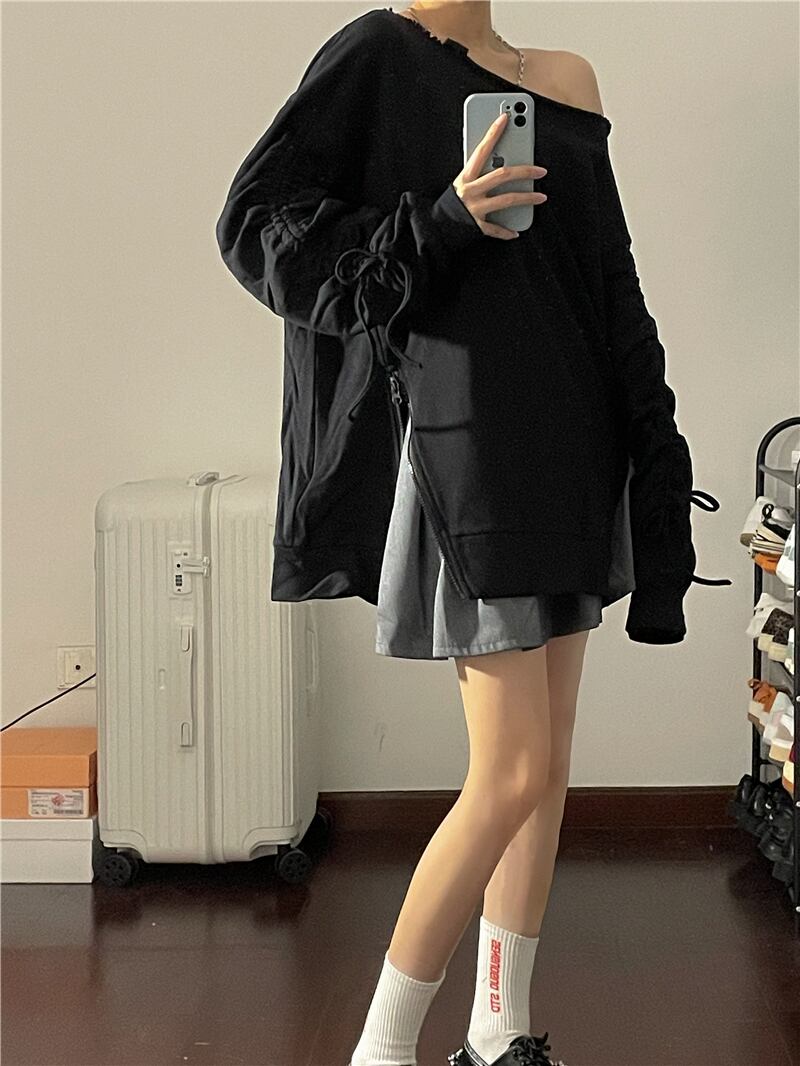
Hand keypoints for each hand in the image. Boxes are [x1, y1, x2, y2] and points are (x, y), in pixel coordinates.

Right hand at [452, 111, 547, 238]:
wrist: (434, 229)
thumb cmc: (450, 204)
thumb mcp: (461, 184)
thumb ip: (477, 174)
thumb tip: (501, 163)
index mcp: (465, 176)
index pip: (482, 150)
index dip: (493, 133)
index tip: (505, 118)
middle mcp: (470, 191)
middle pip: (502, 175)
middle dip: (525, 171)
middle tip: (541, 171)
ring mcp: (474, 209)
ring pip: (506, 200)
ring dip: (526, 198)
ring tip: (541, 197)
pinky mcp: (477, 226)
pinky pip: (495, 229)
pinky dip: (506, 232)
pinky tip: (517, 231)